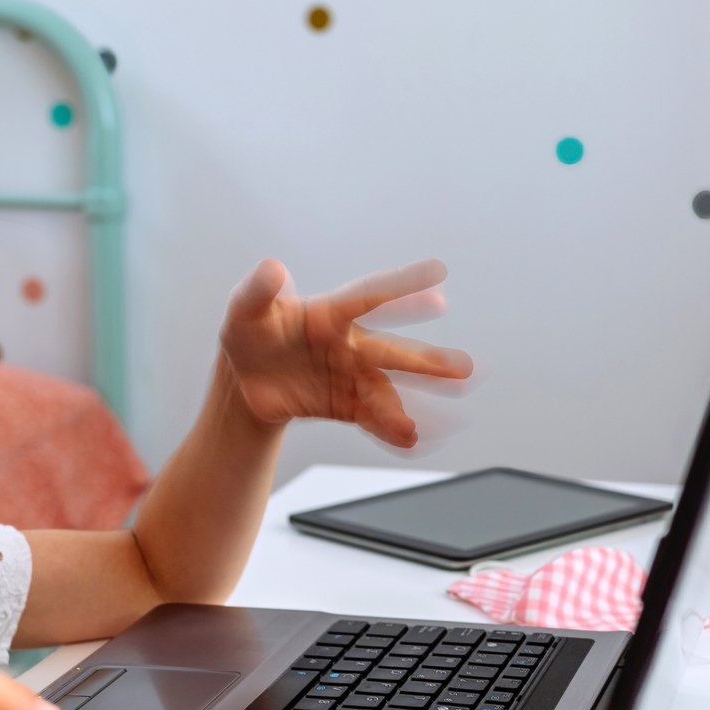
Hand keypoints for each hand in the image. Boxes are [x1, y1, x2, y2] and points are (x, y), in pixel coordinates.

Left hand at [218, 258, 472, 448]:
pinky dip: (391, 430)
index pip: (371, 296)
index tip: (438, 272)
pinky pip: (372, 418)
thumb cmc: (248, 330)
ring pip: (389, 389)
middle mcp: (349, 344)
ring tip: (453, 419)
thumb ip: (258, 289)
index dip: (402, 286)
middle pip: (392, 352)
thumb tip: (273, 268)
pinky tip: (412, 440)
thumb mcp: (244, 307)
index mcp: (330, 312)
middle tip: (465, 368)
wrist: (244, 377)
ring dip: (421, 403)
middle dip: (428, 362)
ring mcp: (349, 376)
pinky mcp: (343, 405)